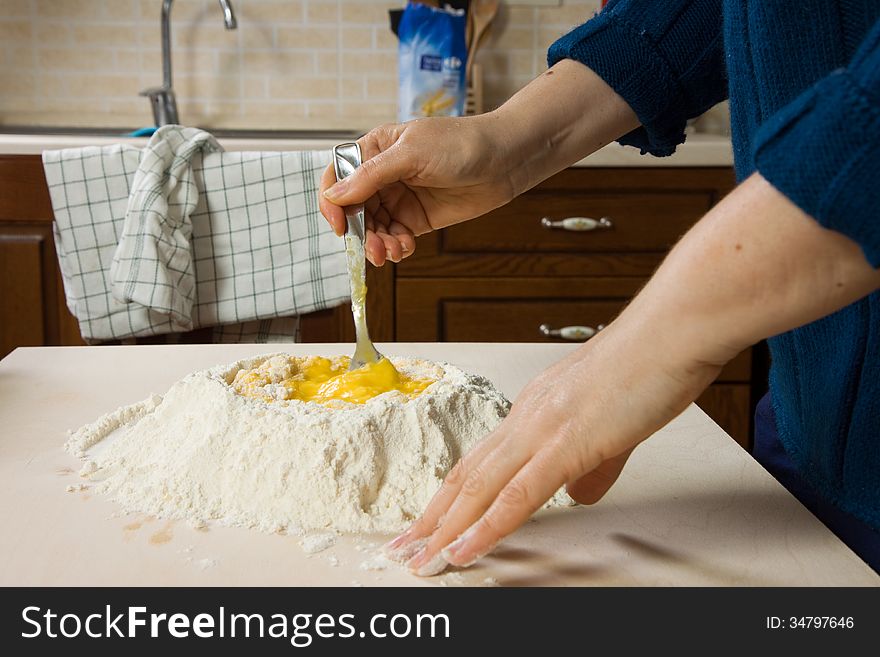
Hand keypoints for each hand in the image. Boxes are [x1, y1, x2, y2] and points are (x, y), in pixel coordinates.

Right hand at [318, 115, 518, 265]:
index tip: (339, 226)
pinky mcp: (416, 219)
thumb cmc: (461, 144)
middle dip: (360, 232)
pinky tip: (405, 248)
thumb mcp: (411, 154)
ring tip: (392, 252)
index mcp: (375, 150)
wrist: (504, 160)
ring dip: (377, 244)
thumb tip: (335, 194)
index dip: (333, 202)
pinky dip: (395, 247)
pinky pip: (394, 237)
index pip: (338, 177)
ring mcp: (399, 198)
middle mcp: (382, 175)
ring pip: (373, 228)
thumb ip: (372, 176)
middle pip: (354, 210)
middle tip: (374, 249)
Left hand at [385, 319, 722, 575]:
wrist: (672, 331)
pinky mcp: (567, 443)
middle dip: (432, 517)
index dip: (451, 493)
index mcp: (534, 408)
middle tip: (403, 548)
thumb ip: (593, 461)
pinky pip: (518, 496)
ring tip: (419, 560)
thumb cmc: (651, 364)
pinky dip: (486, 527)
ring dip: (445, 529)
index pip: (480, 459)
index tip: (431, 519)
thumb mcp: (614, 422)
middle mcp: (527, 417)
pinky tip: (464, 549)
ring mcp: (543, 429)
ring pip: (479, 487)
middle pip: (466, 474)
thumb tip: (578, 492)